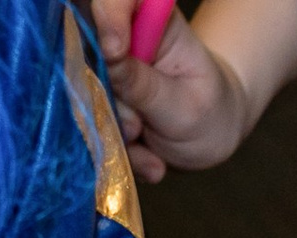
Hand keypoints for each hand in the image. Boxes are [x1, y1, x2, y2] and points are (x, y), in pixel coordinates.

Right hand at [95, 0, 258, 177]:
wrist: (209, 134)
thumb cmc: (206, 110)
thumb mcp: (184, 106)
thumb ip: (144, 84)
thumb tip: (108, 52)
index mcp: (148, 19)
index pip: (116, 0)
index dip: (109, 17)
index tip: (114, 49)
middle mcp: (119, 40)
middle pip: (89, 55)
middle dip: (111, 100)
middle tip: (140, 127)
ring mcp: (105, 70)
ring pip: (87, 97)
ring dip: (118, 134)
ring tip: (154, 150)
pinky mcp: (97, 99)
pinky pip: (93, 126)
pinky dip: (122, 152)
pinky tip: (151, 161)